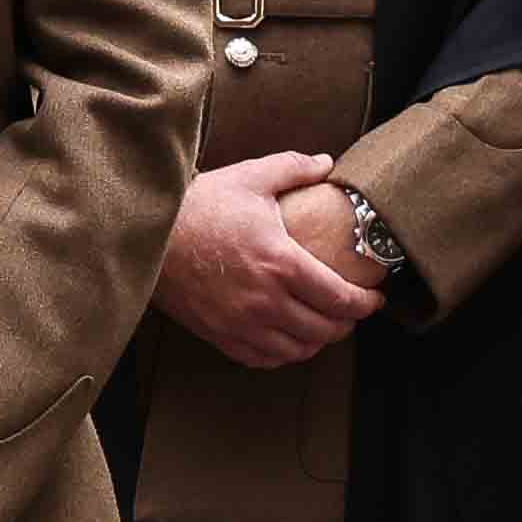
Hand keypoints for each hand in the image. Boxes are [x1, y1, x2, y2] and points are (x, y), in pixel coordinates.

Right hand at [152, 151, 387, 365]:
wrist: (146, 236)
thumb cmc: (197, 206)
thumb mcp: (250, 178)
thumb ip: (293, 169)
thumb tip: (327, 162)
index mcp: (280, 262)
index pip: (340, 298)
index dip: (366, 304)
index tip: (375, 297)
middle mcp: (264, 300)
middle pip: (325, 330)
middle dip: (347, 323)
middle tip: (352, 310)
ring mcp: (240, 322)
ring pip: (297, 350)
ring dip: (318, 341)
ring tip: (324, 325)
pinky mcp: (219, 334)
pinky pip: (263, 359)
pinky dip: (284, 353)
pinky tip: (289, 338)